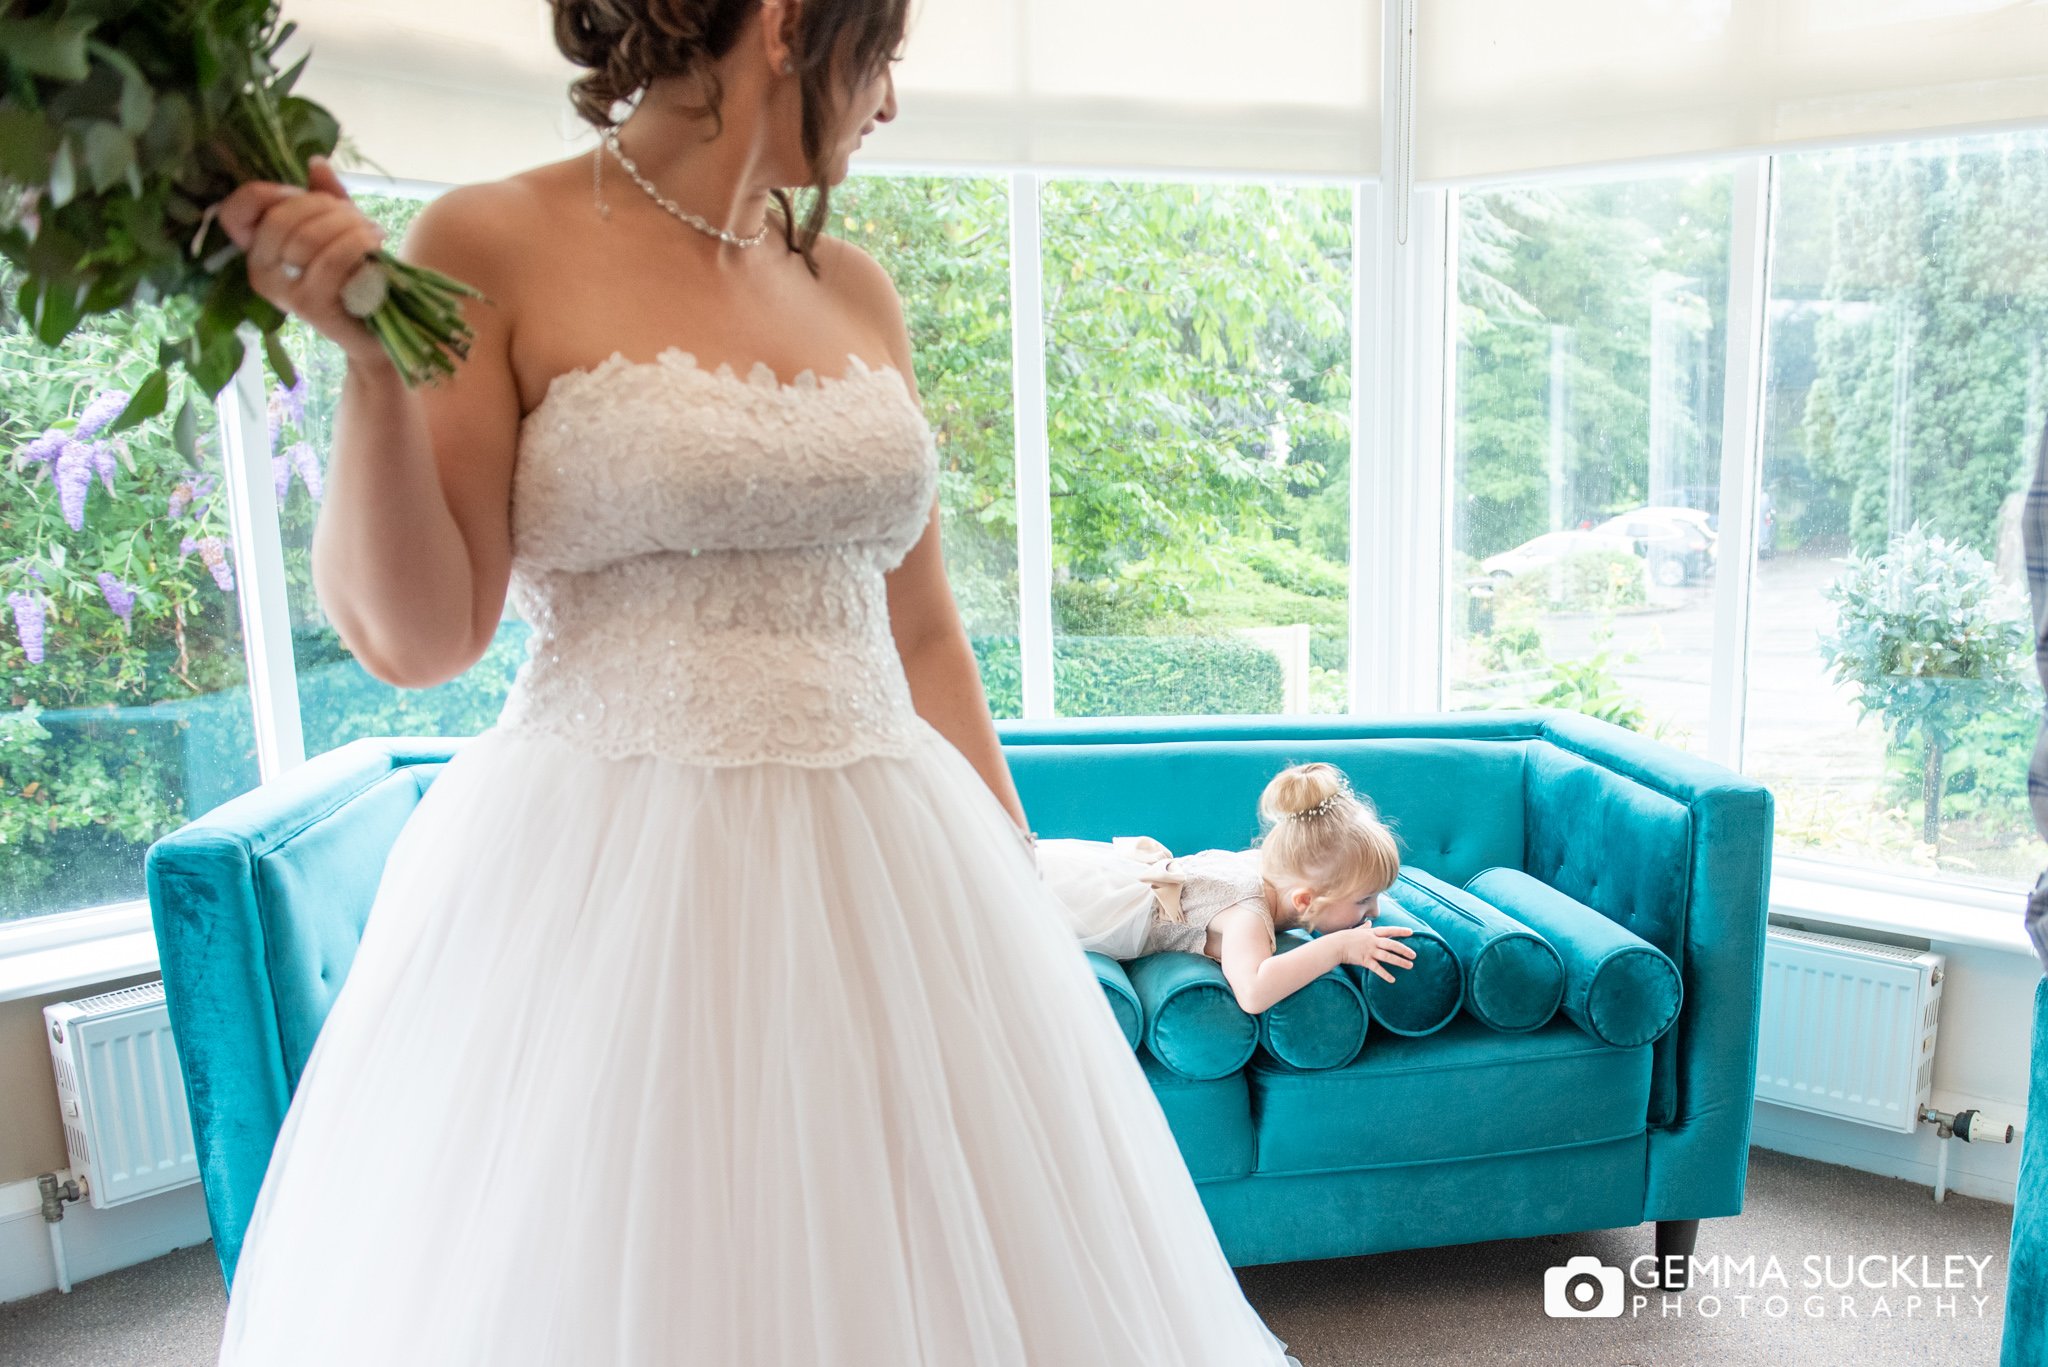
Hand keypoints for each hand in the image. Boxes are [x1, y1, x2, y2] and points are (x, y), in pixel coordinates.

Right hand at [214, 155, 388, 368]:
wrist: (382, 331)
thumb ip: (326, 196)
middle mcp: (260, 272)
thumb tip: (315, 163)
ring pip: (308, 237)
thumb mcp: (339, 228)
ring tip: (371, 232)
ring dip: (348, 225)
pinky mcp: (311, 306)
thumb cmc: (356, 275)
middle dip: (323, 206)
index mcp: (258, 250)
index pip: (235, 210)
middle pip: (279, 218)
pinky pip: (332, 260)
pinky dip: (358, 244)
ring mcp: (283, 292)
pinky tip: (376, 247)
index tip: (306, 193)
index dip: (270, 192)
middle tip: (354, 216)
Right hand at [1331, 923, 1416, 982]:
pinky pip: (1377, 968)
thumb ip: (1364, 927)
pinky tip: (1392, 979)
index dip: (1400, 931)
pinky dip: (1385, 974)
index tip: (1411, 932)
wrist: (1335, 945)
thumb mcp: (1357, 930)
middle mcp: (1373, 941)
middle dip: (1404, 949)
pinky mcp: (1365, 961)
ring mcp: (1369, 951)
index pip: (1389, 931)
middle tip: (1414, 955)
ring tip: (1410, 966)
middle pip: (1392, 945)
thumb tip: (1369, 923)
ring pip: (1387, 957)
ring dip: (1399, 961)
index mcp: (1372, 933)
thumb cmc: (1345, 937)